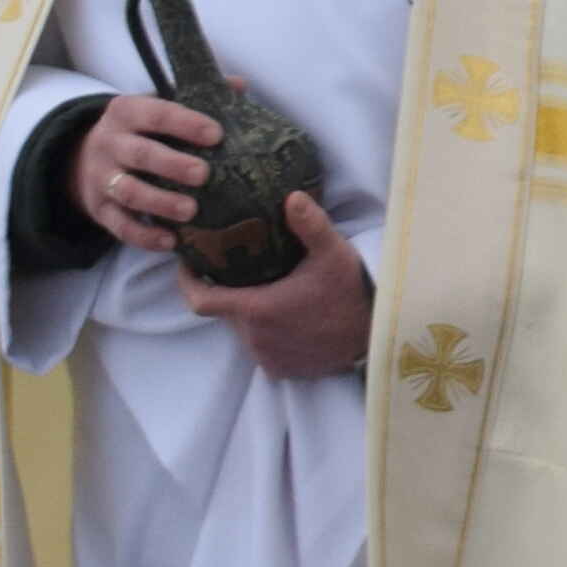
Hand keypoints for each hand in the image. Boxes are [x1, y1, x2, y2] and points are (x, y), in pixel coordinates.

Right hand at [71, 93, 223, 255]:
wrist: (81, 157)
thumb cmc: (138, 130)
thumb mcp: (156, 106)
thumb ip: (196, 97)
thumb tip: (239, 85)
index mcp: (127, 112)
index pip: (157, 113)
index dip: (186, 123)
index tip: (216, 134)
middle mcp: (110, 143)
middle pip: (140, 154)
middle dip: (172, 164)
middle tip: (204, 174)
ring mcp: (102, 178)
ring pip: (128, 191)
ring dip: (159, 202)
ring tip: (190, 211)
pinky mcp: (100, 209)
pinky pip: (119, 226)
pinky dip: (144, 236)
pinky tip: (170, 242)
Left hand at [180, 195, 375, 378]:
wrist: (377, 337)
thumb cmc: (351, 292)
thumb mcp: (332, 253)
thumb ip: (309, 224)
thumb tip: (291, 195)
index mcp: (256, 308)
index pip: (201, 299)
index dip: (188, 282)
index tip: (188, 265)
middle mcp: (254, 337)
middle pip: (226, 313)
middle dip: (232, 294)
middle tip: (250, 273)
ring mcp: (267, 356)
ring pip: (245, 332)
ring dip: (253, 315)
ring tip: (276, 295)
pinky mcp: (280, 370)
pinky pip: (262, 349)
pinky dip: (269, 335)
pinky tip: (291, 321)